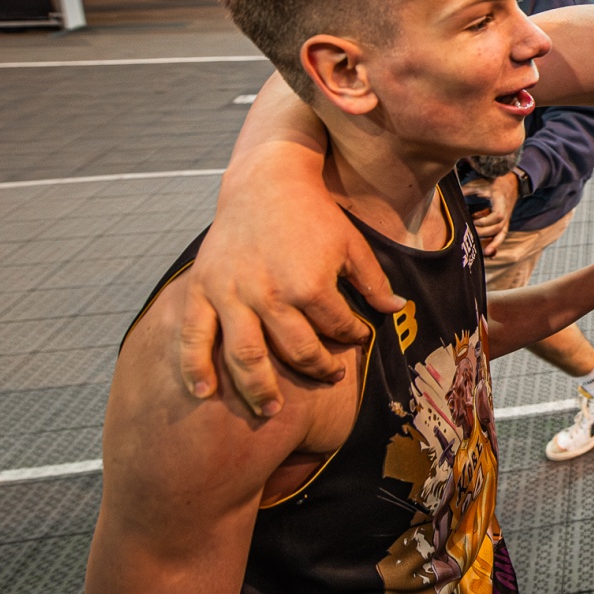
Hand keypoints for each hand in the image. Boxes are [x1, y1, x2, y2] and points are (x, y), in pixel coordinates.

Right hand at [176, 179, 403, 415]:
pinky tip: (204, 393)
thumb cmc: (313, 214)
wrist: (265, 183)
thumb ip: (373, 281)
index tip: (356, 339)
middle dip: (316, 369)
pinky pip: (195, 335)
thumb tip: (398, 309)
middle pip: (294, 351)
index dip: (351, 336)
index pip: (336, 328)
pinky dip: (196, 367)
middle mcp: (268, 295)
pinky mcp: (202, 288)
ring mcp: (231, 294)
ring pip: (244, 355)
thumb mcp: (352, 244)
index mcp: (309, 285)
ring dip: (257, 389)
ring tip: (270, 410)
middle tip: (328, 377)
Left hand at [464, 171, 518, 254]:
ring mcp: (506, 218)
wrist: (511, 182)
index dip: (485, 221)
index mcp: (500, 201)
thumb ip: (467, 190)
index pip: (497, 215)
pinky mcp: (505, 222)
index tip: (473, 220)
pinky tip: (488, 251)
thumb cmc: (493, 183)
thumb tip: (452, 197)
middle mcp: (506, 212)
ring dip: (494, 243)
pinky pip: (502, 235)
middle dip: (485, 232)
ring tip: (485, 252)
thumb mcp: (480, 183)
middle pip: (499, 227)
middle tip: (472, 232)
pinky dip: (496, 243)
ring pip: (502, 234)